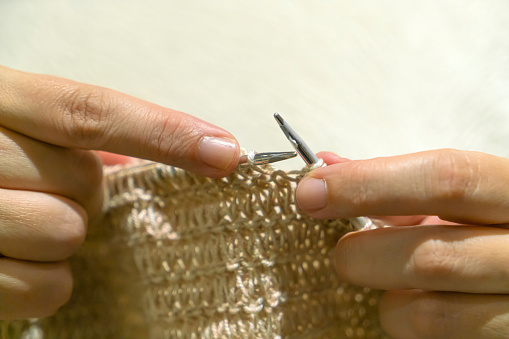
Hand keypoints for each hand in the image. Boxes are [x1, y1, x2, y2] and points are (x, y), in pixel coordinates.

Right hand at [0, 66, 239, 318]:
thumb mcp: (16, 126)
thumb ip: (77, 135)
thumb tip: (150, 155)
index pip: (88, 112)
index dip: (164, 134)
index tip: (225, 153)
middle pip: (82, 181)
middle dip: (83, 194)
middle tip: (49, 192)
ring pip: (65, 233)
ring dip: (62, 237)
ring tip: (26, 226)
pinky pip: (46, 287)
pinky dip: (46, 282)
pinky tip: (18, 260)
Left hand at [296, 149, 508, 337]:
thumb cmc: (484, 227)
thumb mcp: (457, 199)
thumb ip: (397, 181)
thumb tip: (327, 167)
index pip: (446, 179)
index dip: (369, 184)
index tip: (314, 191)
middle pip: (433, 256)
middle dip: (364, 254)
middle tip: (343, 253)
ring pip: (429, 313)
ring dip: (388, 298)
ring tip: (389, 281)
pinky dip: (407, 323)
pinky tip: (416, 304)